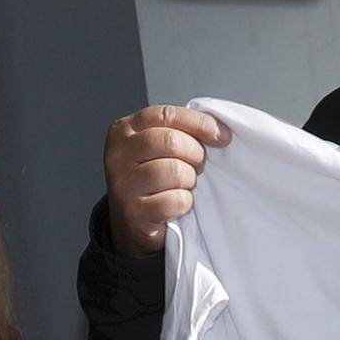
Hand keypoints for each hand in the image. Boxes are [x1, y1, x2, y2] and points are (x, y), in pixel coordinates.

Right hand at [102, 103, 229, 246]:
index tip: (221, 135)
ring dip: (189, 180)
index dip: (199, 123)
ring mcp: (123, 184)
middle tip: (198, 165)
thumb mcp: (156, 147)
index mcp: (124, 130)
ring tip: (183, 185)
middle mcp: (118, 154)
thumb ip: (177, 131)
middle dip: (195, 154)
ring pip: (175, 171)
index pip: (166, 115)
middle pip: (171, 141)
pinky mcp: (134, 212)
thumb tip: (217, 130)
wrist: (132, 223)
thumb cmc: (151, 179)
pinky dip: (184, 203)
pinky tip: (175, 204)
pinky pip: (175, 200)